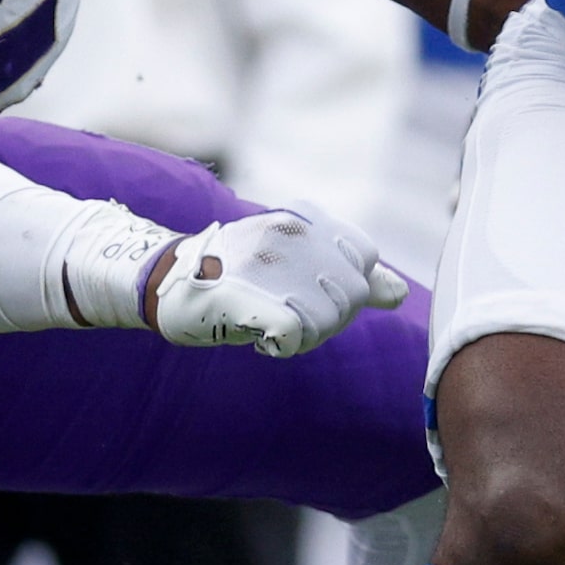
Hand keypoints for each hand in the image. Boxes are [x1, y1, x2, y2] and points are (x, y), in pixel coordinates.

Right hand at [142, 205, 410, 354]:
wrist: (165, 279)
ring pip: (328, 319)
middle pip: (352, 295)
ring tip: (270, 322)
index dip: (345, 285)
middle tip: (286, 313)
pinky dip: (283, 345)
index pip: (363, 257)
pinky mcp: (248, 296)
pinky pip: (296, 334)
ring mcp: (269, 264)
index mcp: (306, 219)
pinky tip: (262, 339)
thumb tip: (400, 295)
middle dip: (328, 317)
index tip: (309, 290)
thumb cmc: (237, 273)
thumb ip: (351, 275)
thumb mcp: (298, 262)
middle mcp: (292, 233)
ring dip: (305, 334)